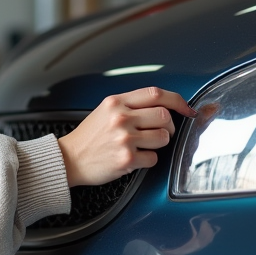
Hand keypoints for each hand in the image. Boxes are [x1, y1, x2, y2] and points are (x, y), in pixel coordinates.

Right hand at [57, 87, 195, 186]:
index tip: (186, 109)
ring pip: (163, 137)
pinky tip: (135, 158)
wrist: (69, 159)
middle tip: (162, 131)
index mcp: (116, 102)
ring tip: (144, 145)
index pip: (155, 94)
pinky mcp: (127, 159)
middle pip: (164, 115)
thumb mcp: (105, 110)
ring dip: (159, 143)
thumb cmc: (89, 137)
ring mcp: (124, 138)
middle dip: (169, 125)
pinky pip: (154, 158)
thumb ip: (131, 105)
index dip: (177, 101)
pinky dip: (148, 160)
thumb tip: (164, 106)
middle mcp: (120, 118)